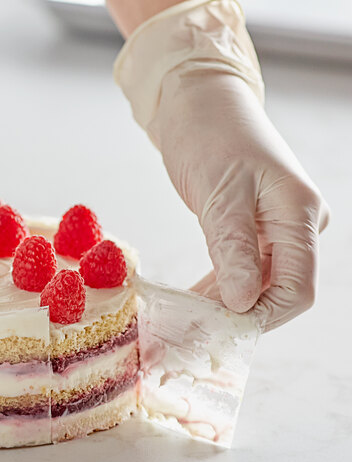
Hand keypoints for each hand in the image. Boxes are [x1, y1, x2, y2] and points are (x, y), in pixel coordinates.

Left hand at [112, 0, 328, 330]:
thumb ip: (233, 250)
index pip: (296, 288)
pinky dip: (220, 286)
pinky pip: (242, 268)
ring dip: (226, 303)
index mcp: (299, 214)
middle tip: (194, 331)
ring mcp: (276, 227)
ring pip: (258, 282)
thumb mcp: (220, 195)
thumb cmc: (210, 136)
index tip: (220, 331)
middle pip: (279, 289)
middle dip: (240, 314)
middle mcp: (296, 224)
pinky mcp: (254, 226)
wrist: (197, 104)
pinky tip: (195, 300)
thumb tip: (242, 303)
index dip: (262, 316)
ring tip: (188, 321)